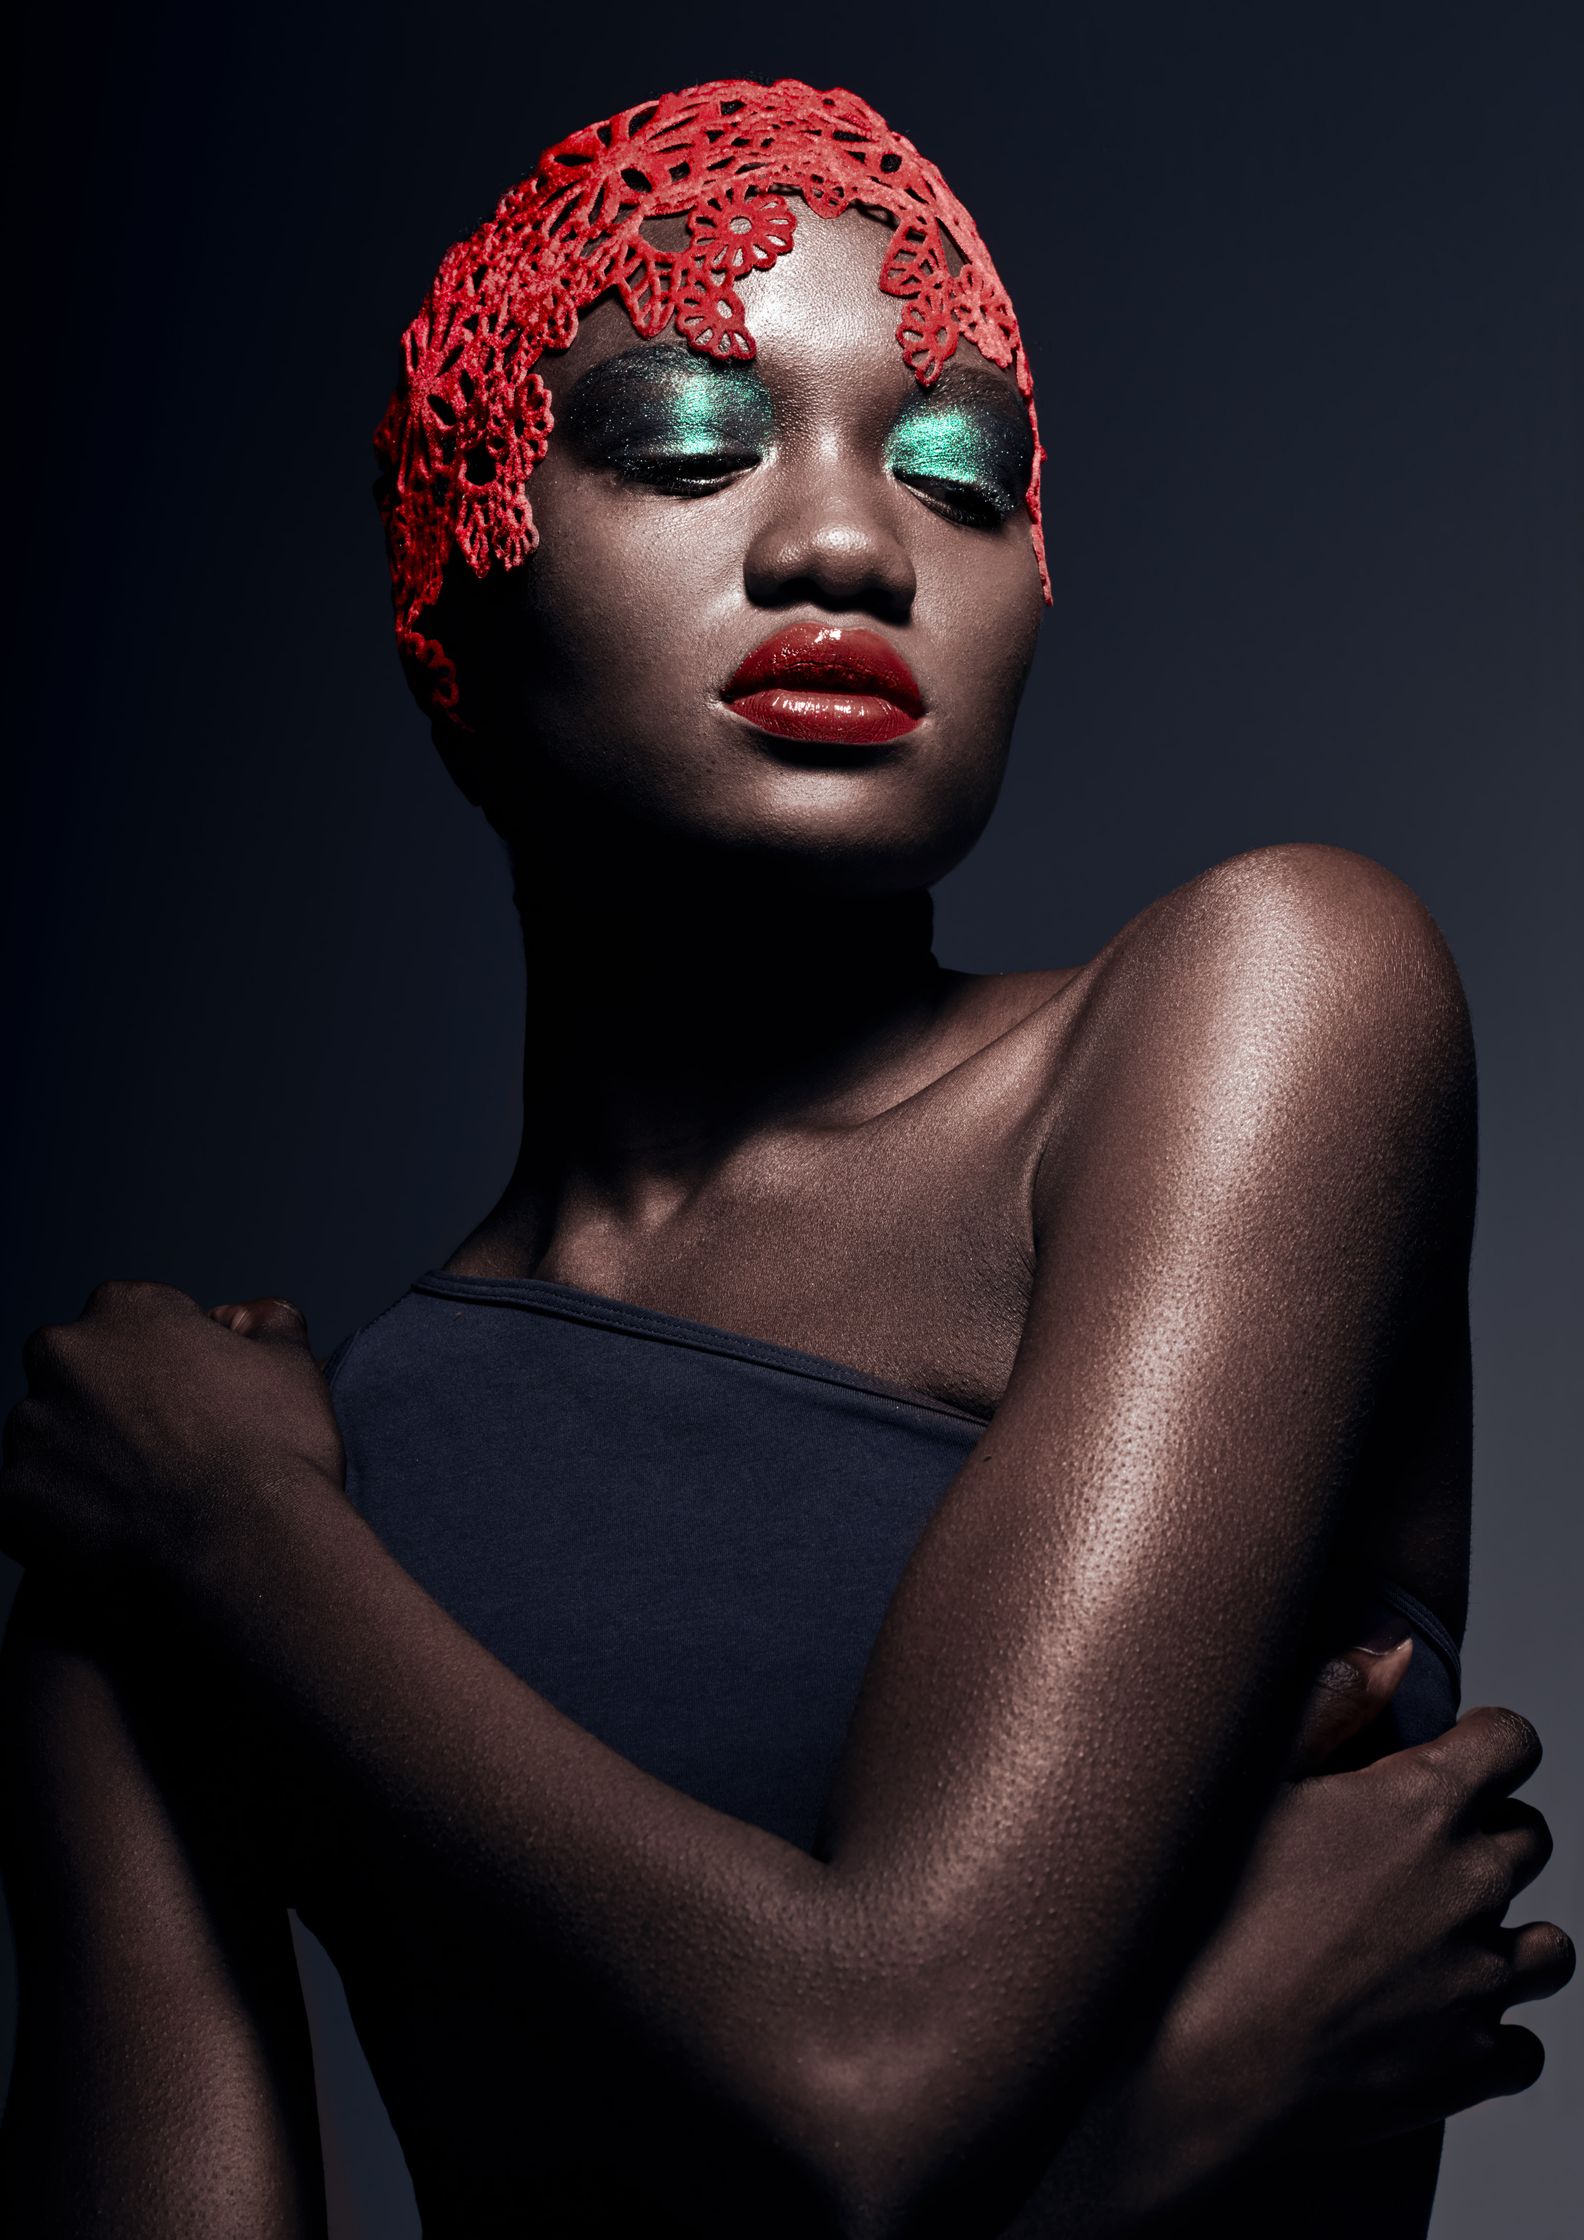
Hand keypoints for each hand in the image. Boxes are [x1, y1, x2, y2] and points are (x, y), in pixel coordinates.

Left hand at [1, 1282, 343, 1588]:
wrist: (247, 1548)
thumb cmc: (274, 1453)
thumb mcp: (292, 1366)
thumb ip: (268, 1327)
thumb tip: (262, 1320)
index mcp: (127, 1310)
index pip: (133, 1320)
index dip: (168, 1360)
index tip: (193, 1399)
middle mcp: (64, 1356)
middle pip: (77, 1371)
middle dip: (110, 1402)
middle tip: (166, 1449)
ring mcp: (31, 1429)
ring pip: (49, 1438)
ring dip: (85, 1459)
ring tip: (145, 1499)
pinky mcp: (10, 1500)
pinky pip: (30, 1505)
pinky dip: (64, 1518)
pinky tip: (117, 1534)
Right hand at [1155, 1698, 1573, 2187]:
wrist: (1196, 2062)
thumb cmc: (1205, 1913)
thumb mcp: (1251, 1780)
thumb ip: (1331, 1703)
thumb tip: (1394, 1648)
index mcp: (1422, 1804)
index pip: (1514, 1743)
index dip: (1486, 1742)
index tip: (1454, 1757)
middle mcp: (1471, 1888)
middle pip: (1530, 1837)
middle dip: (1486, 1832)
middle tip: (1413, 1851)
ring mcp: (1478, 1984)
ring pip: (1550, 1948)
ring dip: (1505, 1933)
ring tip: (1437, 1936)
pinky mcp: (1471, 2068)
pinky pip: (1524, 2046)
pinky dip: (1491, 2031)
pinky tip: (1432, 2018)